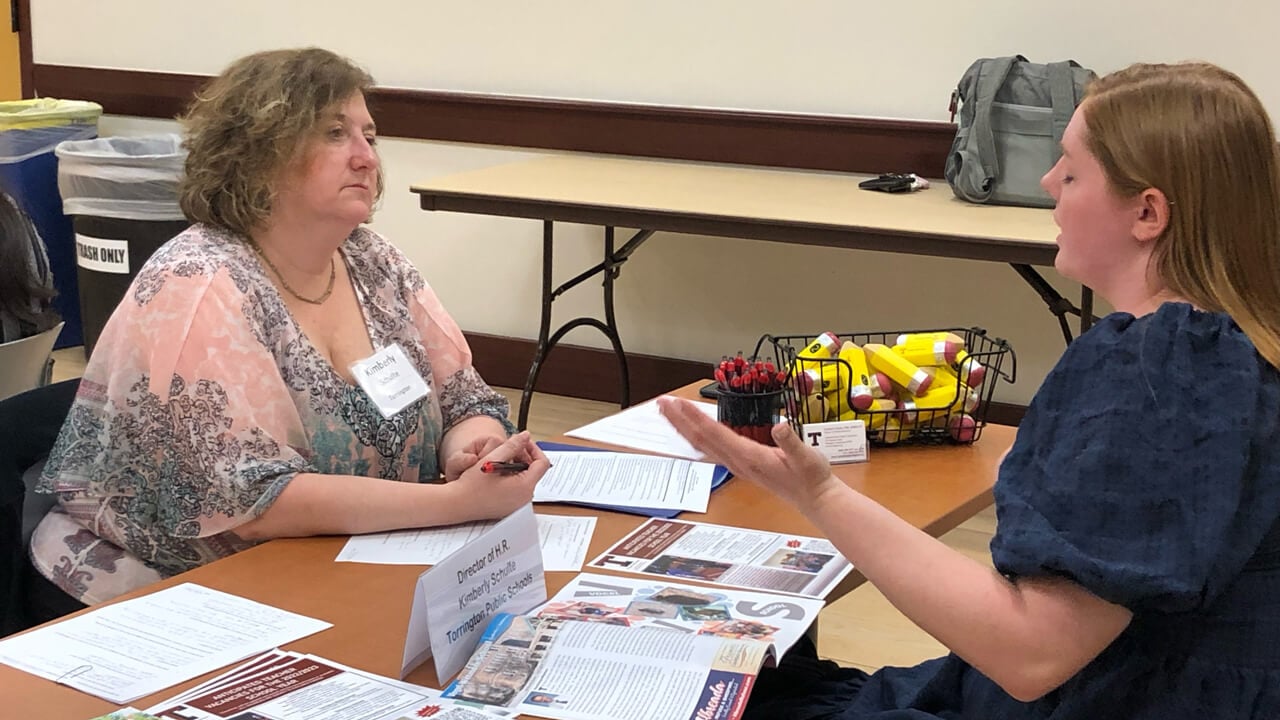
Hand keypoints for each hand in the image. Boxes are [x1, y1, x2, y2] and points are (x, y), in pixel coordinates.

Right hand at [451, 431, 550, 519]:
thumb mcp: (492, 459)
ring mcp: (518, 505)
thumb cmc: (471, 485)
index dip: (534, 449)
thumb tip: (526, 436)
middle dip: (524, 456)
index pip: (542, 463)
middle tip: (510, 448)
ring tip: (501, 458)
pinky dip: (512, 477)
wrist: (456, 505)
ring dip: (517, 466)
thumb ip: (512, 445)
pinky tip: (498, 472)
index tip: (522, 442)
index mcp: (525, 487)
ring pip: (526, 479)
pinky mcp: (510, 508)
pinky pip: (518, 488)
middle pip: (535, 471)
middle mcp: (525, 499)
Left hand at [657, 396, 842, 512]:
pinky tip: (691, 431)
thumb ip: (792, 442)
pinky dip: (697, 437)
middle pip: (701, 440)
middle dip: (680, 421)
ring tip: (668, 414)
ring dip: (684, 428)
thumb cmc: (811, 477)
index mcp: (749, 456)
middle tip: (661, 404)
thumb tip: (779, 426)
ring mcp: (737, 466)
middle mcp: (738, 462)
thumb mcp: (807, 457)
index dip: (696, 418)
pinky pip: (712, 450)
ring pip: (703, 445)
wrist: (815, 499)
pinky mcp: (741, 466)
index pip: (716, 434)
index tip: (679, 403)